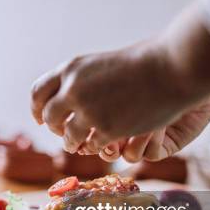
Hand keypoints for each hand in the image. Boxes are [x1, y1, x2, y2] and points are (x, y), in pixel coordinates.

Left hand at [30, 5, 209, 153]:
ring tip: (79, 144)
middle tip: (63, 132)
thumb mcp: (101, 63)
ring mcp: (88, 110)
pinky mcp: (106, 129)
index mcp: (71, 69)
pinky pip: (90, 146)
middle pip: (49, 116)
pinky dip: (93, 148)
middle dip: (55, 127)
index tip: (41, 118)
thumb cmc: (143, 62)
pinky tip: (100, 146)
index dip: (37, 108)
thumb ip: (81, 79)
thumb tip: (64, 95)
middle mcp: (73, 89)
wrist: (171, 67)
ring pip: (68, 136)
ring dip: (71, 142)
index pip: (38, 93)